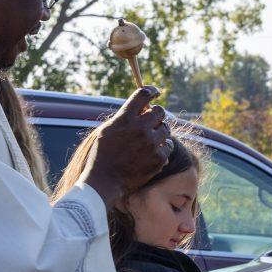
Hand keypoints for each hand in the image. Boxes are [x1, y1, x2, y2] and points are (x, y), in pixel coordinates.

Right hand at [77, 86, 170, 206]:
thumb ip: (125, 117)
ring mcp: (151, 143)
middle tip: (152, 122)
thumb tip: (141, 107)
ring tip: (150, 140)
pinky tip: (153, 152)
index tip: (156, 92)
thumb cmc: (103, 154)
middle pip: (160, 111)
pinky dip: (162, 148)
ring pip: (166, 128)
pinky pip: (168, 145)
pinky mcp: (159, 157)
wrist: (105, 181)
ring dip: (160, 132)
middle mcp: (140, 127)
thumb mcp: (108, 130)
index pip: (144, 94)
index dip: (152, 90)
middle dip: (157, 115)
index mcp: (126, 118)